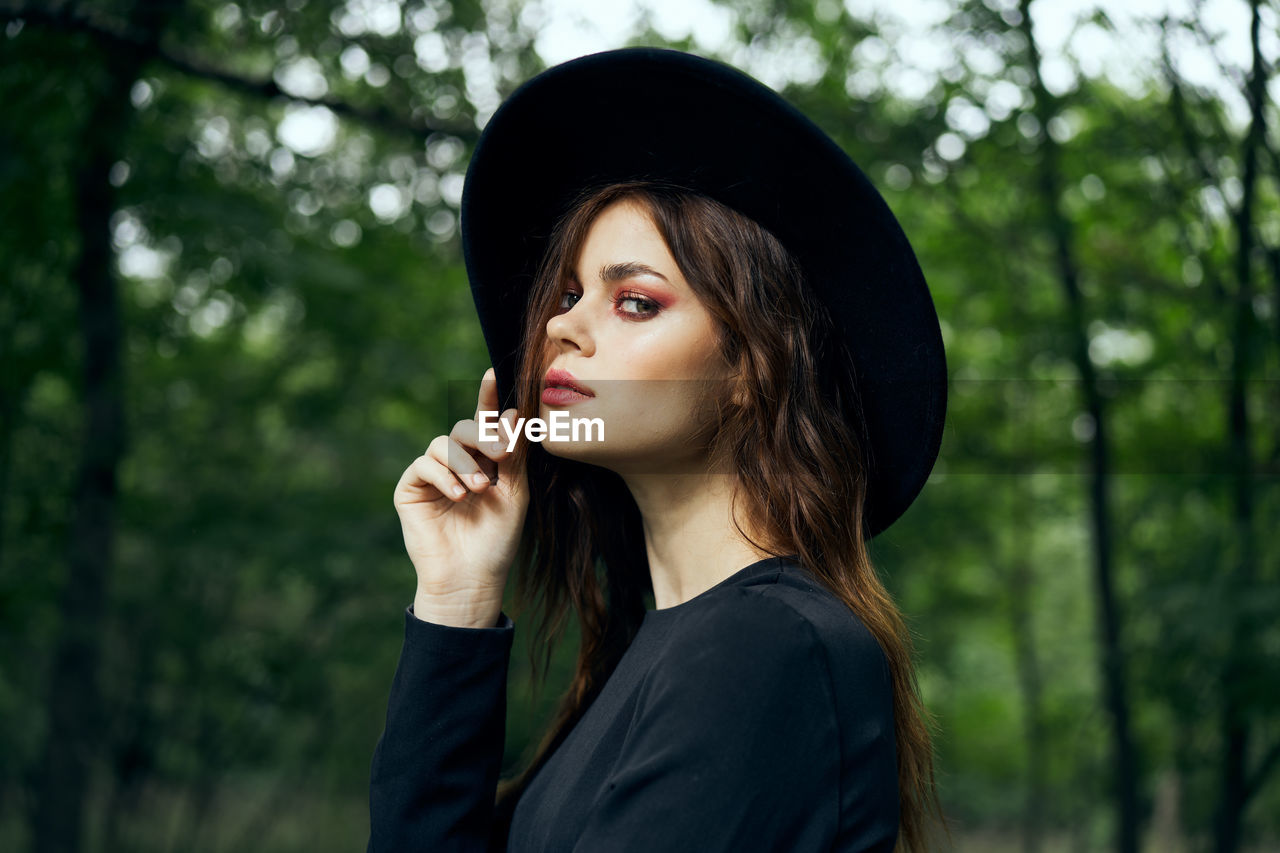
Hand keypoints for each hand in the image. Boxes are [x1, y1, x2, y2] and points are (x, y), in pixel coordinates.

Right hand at [392, 368, 529, 627]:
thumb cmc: (497, 540)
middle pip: (464, 428)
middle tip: (502, 455)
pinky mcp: (410, 489)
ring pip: (443, 443)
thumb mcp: (514, 493)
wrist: (472, 578)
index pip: (485, 423)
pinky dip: (443, 475)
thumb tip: (511, 413)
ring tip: (479, 490)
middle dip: (484, 437)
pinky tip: (458, 496)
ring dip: (465, 463)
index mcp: (484, 461)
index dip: (487, 397)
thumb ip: (512, 455)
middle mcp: (456, 463)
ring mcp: (432, 475)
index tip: (494, 372)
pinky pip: (423, 464)